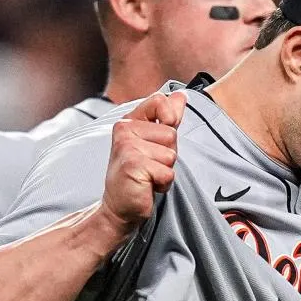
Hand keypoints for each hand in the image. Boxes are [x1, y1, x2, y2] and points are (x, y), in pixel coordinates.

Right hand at [101, 90, 185, 228]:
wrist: (120, 206)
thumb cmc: (138, 173)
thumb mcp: (153, 141)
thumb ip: (167, 117)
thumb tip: (181, 94)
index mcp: (129, 121)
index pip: (160, 101)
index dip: (170, 119)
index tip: (159, 139)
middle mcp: (124, 130)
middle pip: (171, 134)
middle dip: (168, 154)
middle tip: (149, 165)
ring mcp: (127, 147)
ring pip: (171, 154)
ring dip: (165, 170)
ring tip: (148, 176)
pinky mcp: (133, 166)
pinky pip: (167, 172)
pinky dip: (163, 184)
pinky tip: (147, 185)